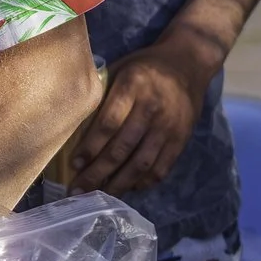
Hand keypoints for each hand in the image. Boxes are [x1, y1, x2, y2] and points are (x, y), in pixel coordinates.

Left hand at [68, 39, 209, 195]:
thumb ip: (101, 93)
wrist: (188, 64)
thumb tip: (72, 123)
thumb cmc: (144, 68)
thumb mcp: (120, 69)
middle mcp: (153, 108)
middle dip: (98, 172)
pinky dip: (143, 182)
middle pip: (122, 148)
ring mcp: (169, 127)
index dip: (90, 147)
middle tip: (79, 189)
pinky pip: (161, 168)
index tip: (74, 164)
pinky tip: (127, 188)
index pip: (109, 123)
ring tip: (99, 196)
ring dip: (118, 183)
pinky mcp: (181, 139)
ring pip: (141, 163)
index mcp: (133, 86)